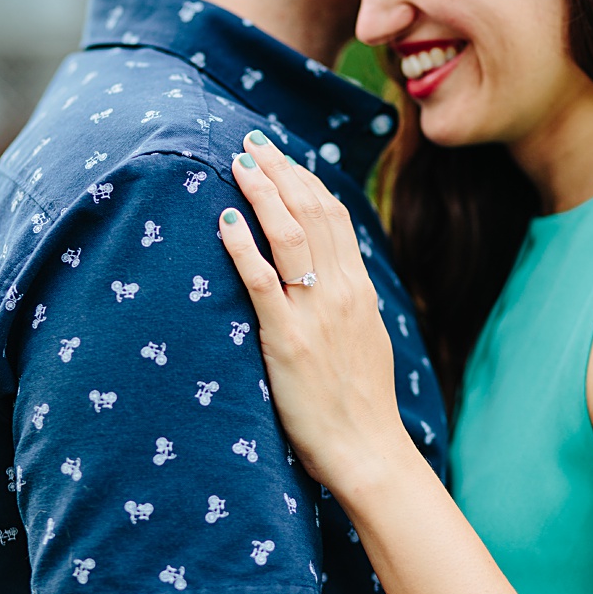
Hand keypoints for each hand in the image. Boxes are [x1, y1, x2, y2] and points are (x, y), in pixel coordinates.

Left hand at [215, 130, 411, 494]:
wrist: (368, 450)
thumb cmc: (359, 401)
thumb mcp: (363, 336)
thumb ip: (346, 299)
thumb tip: (330, 270)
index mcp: (359, 288)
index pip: (334, 216)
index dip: (305, 179)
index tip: (280, 156)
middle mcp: (340, 291)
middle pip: (311, 213)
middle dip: (280, 172)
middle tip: (251, 144)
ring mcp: (315, 313)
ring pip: (289, 235)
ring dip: (261, 194)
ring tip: (237, 165)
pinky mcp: (287, 339)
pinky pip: (263, 281)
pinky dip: (243, 247)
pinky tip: (224, 223)